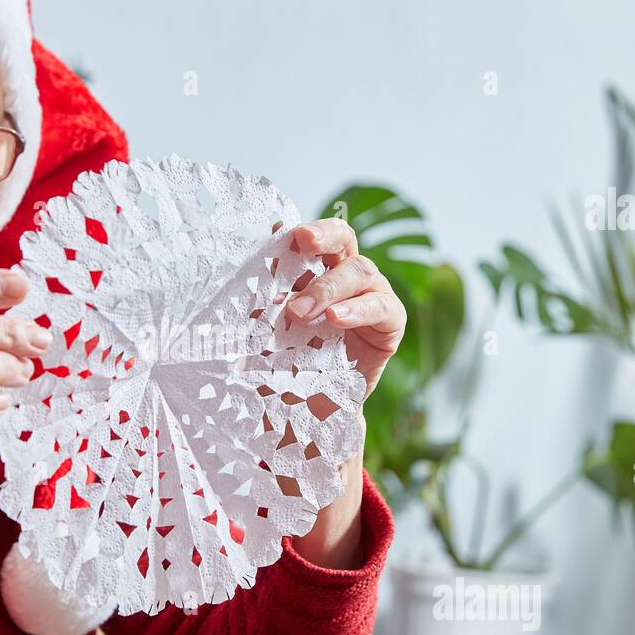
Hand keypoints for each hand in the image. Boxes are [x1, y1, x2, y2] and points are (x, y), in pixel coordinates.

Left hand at [283, 218, 406, 399]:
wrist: (316, 406)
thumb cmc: (292, 362)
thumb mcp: (272, 330)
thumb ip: (265, 304)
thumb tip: (243, 283)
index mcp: (318, 269)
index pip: (317, 237)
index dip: (305, 228)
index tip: (286, 232)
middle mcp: (348, 275)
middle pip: (344, 240)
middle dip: (322, 239)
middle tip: (300, 245)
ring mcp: (373, 295)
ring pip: (361, 270)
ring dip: (329, 287)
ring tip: (300, 311)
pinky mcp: (391, 322)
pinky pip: (381, 307)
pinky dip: (357, 310)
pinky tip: (335, 319)